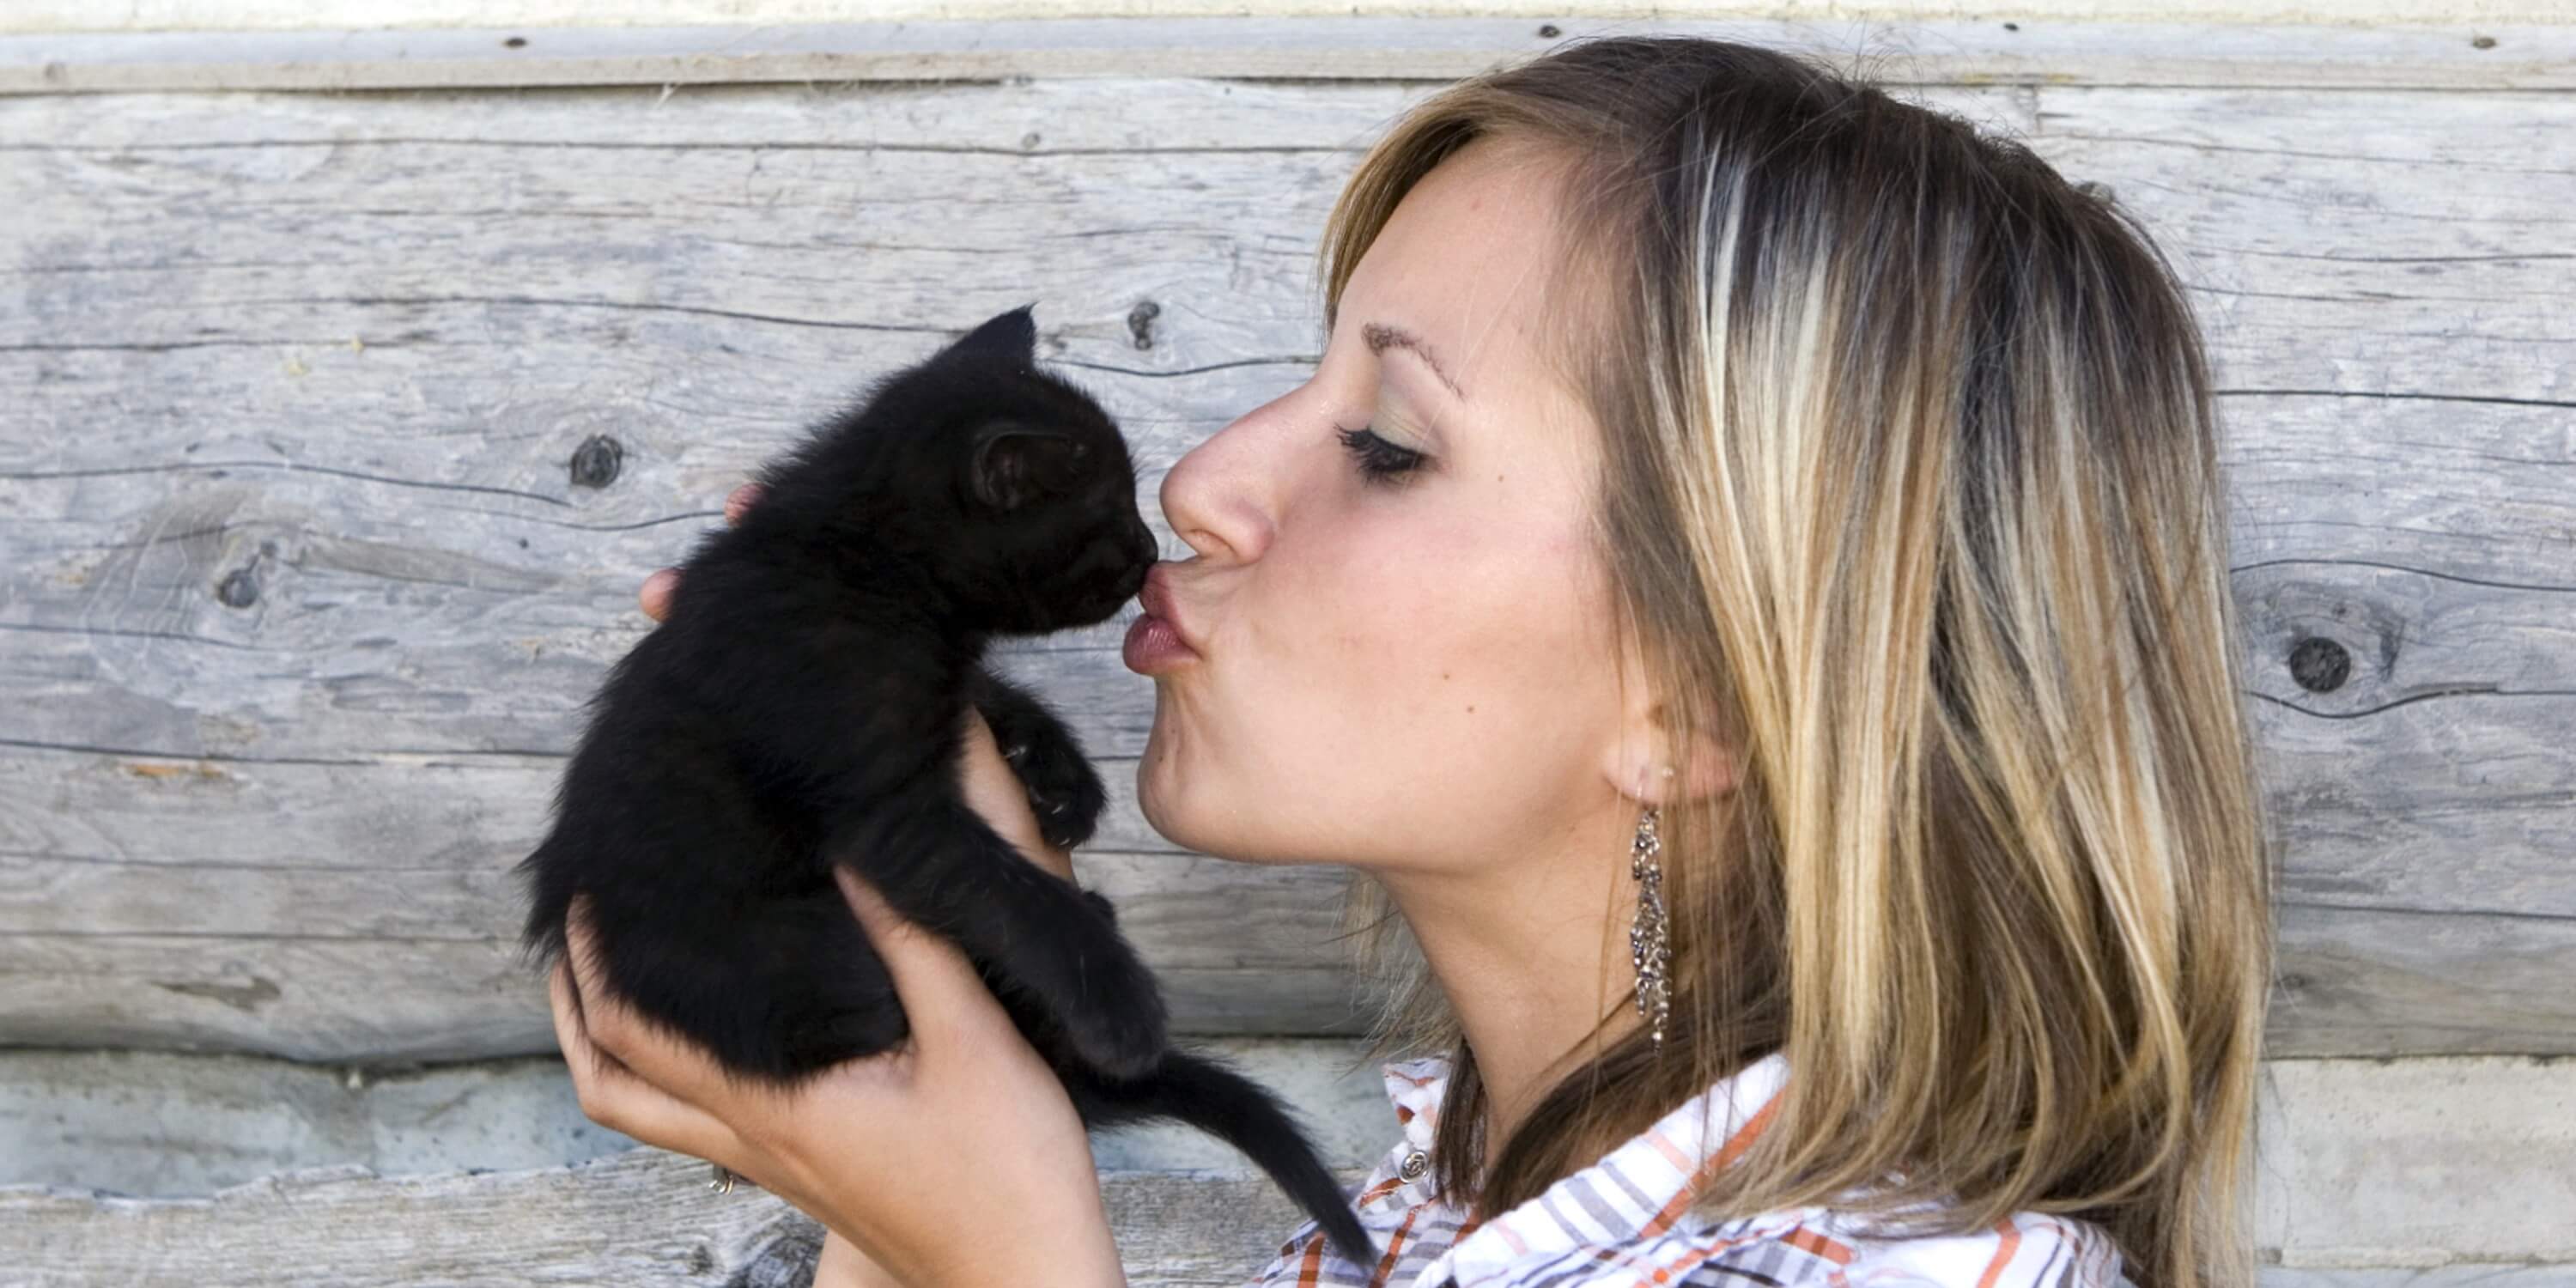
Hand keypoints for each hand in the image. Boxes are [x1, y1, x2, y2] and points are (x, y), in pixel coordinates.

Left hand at [550, 483, 1115, 1283]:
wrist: (1026, 1276)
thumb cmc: (1008, 1171)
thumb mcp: (974, 1037)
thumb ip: (912, 940)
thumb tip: (851, 849)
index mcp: (773, 1102)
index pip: (634, 1031)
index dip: (594, 960)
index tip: (591, 887)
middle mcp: (750, 1141)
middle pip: (607, 1083)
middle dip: (574, 1002)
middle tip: (575, 929)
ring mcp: (770, 1167)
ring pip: (644, 1114)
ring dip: (609, 1048)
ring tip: (611, 981)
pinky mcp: (801, 1177)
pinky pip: (698, 1124)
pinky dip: (672, 1074)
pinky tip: (719, 1032)